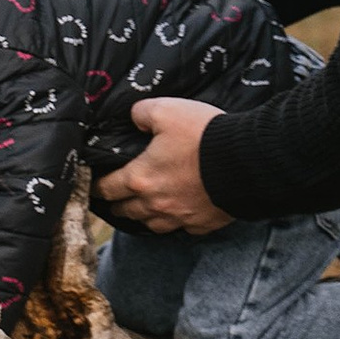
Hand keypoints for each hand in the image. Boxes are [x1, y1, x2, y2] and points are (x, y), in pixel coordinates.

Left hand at [97, 98, 233, 233]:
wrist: (246, 162)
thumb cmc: (204, 136)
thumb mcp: (168, 110)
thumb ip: (143, 112)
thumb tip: (134, 117)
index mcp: (140, 178)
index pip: (106, 188)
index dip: (96, 186)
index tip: (92, 184)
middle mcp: (154, 204)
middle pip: (125, 211)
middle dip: (117, 204)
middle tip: (115, 197)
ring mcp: (179, 217)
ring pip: (150, 224)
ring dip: (142, 216)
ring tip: (141, 208)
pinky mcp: (201, 224)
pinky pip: (181, 228)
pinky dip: (176, 221)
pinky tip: (178, 213)